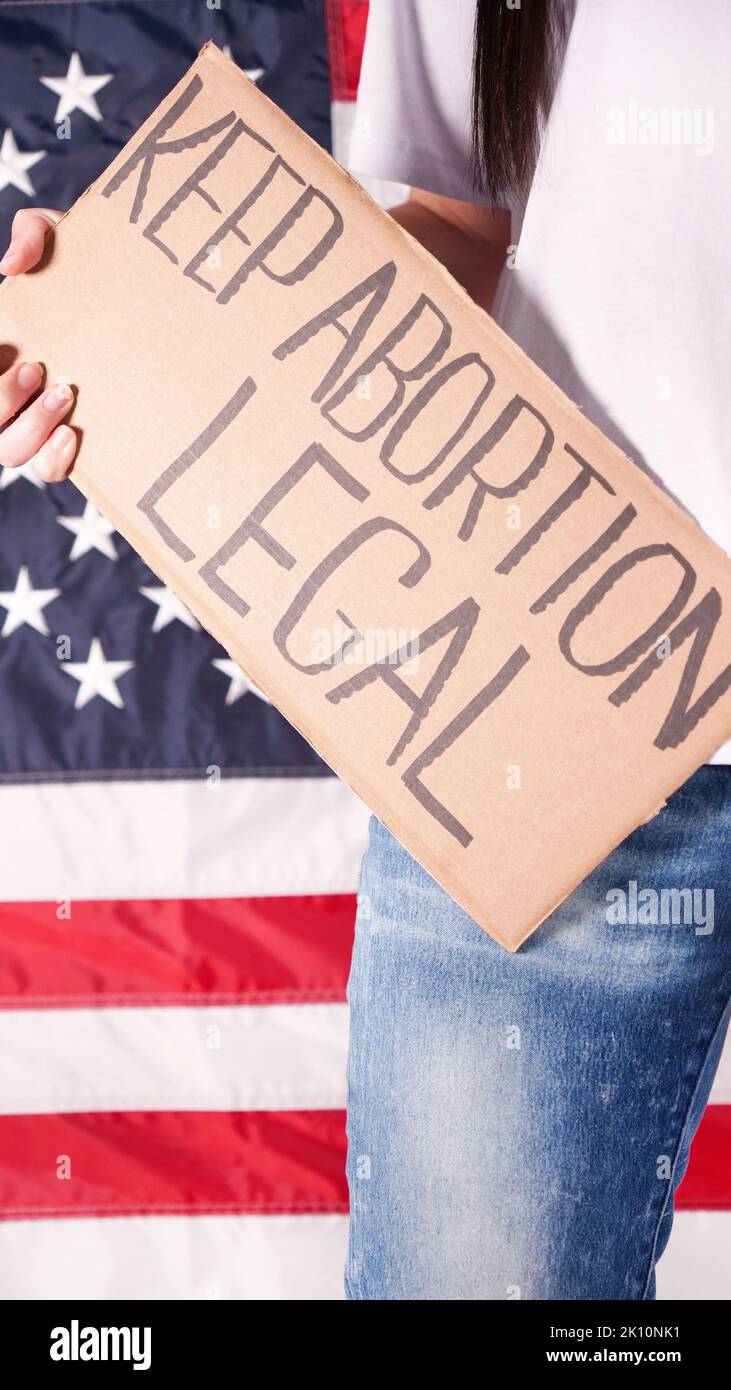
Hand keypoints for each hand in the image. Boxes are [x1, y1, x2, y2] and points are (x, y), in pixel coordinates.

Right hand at [0, 207, 76, 481]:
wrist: (143, 295)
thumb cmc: (91, 269)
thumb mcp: (62, 239)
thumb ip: (34, 235)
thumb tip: (12, 265)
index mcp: (0, 352)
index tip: (6, 349)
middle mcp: (9, 393)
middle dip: (0, 398)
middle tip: (35, 368)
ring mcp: (37, 424)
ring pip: (9, 452)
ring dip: (29, 428)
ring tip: (65, 395)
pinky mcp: (72, 446)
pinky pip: (48, 471)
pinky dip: (54, 461)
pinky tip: (72, 434)